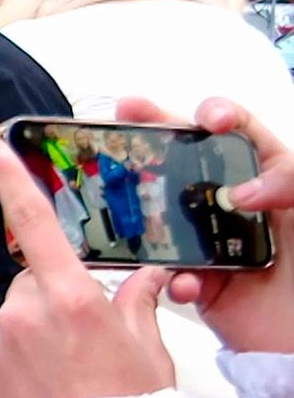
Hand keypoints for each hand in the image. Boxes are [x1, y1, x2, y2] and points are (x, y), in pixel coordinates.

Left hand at [0, 136, 173, 397]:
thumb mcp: (148, 353)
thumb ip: (137, 305)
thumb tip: (147, 276)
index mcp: (70, 298)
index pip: (35, 224)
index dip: (9, 180)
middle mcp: (21, 315)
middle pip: (24, 291)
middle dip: (44, 310)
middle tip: (75, 352)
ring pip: (1, 330)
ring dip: (21, 347)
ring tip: (55, 385)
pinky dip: (1, 380)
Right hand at [118, 97, 293, 354]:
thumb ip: (290, 181)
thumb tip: (243, 189)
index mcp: (268, 180)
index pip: (239, 134)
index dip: (217, 116)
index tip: (204, 120)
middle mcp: (234, 205)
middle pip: (187, 159)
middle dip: (152, 133)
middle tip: (124, 114)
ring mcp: (211, 241)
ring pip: (165, 211)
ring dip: (142, 205)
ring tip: (121, 195)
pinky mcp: (199, 281)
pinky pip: (170, 272)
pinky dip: (171, 277)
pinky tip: (186, 283)